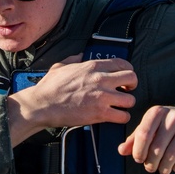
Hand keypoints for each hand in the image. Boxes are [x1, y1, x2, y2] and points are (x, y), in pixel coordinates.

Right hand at [7, 55, 136, 143]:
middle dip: (132, 85)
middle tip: (126, 90)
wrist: (42, 105)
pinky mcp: (100, 113)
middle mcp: (100, 79)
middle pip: (132, 78)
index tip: (125, 77)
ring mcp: (102, 97)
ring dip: (126, 103)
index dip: (127, 71)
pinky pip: (123, 116)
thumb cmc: (49, 88)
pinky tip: (115, 116)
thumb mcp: (61, 65)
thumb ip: (75, 59)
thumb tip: (81, 56)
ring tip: (119, 106)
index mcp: (93, 66)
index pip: (123, 63)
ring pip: (130, 99)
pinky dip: (122, 117)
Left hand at [117, 105, 174, 173]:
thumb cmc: (168, 125)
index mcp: (157, 112)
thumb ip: (135, 139)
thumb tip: (121, 150)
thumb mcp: (150, 127)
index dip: (139, 151)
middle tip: (151, 166)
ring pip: (171, 156)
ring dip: (163, 168)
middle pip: (157, 148)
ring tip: (162, 169)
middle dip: (151, 163)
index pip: (143, 134)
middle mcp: (173, 117)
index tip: (139, 158)